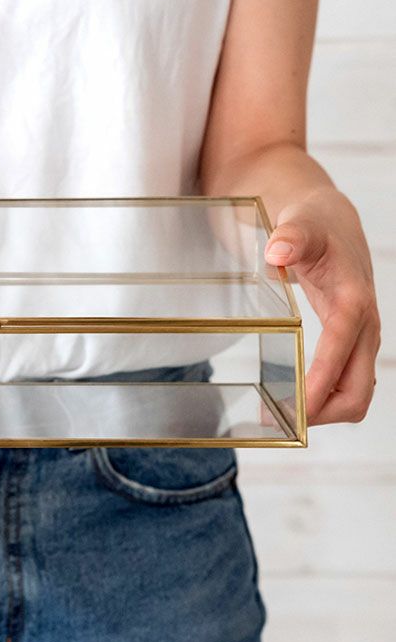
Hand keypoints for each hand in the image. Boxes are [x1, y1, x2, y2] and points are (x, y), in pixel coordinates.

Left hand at [265, 187, 380, 424]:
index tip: (296, 407)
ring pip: (354, 394)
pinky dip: (322, 400)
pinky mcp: (348, 342)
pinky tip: (290, 401)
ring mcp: (359, 338)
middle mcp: (364, 326)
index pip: (342, 351)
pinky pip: (343, 384)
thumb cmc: (313, 223)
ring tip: (278, 418)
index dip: (321, 382)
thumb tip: (278, 252)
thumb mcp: (300, 223)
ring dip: (322, 413)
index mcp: (354, 300)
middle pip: (358, 390)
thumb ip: (292, 237)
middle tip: (280, 422)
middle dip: (323, 413)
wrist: (328, 219)